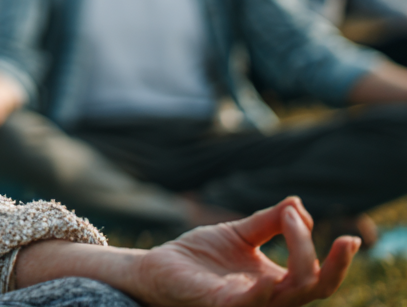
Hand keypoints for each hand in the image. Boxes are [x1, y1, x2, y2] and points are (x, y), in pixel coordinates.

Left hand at [130, 197, 357, 306]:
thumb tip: (298, 203)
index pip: (318, 276)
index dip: (338, 260)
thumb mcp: (239, 233)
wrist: (156, 267)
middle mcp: (267, 297)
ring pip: (291, 296)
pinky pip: (250, 304)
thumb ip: (269, 221)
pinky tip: (268, 277)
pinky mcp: (220, 305)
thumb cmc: (199, 256)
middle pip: (316, 289)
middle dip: (335, 265)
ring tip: (294, 224)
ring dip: (302, 260)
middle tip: (344, 238)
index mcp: (276, 283)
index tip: (344, 232)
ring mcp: (246, 304)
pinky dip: (262, 293)